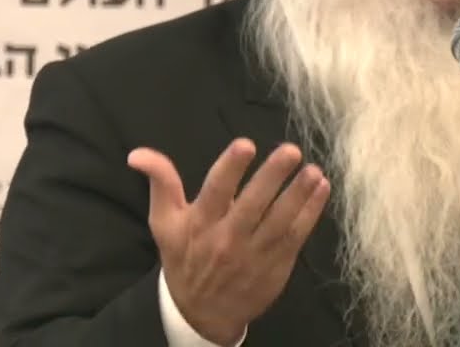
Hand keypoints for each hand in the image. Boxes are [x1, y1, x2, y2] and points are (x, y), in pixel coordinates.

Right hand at [128, 139, 330, 345]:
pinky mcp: (276, 264)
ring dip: (299, 194)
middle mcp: (228, 238)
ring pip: (280, 221)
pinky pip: (296, 236)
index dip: (231, 167)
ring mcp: (255, 253)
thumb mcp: (165, 223)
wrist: (200, 314)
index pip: (216, 191)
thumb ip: (160, 183)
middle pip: (253, 205)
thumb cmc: (184, 258)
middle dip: (272, 177)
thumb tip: (138, 154)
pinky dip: (311, 213)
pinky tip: (321, 189)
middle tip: (290, 151)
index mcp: (200, 224)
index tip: (246, 144)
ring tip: (314, 170)